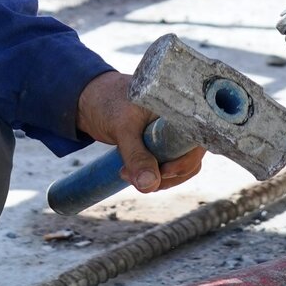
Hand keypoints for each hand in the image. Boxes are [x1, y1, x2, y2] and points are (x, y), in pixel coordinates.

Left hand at [74, 71, 203, 193]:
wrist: (88, 99)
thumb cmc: (108, 102)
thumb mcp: (123, 128)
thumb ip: (136, 156)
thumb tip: (150, 185)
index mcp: (180, 110)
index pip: (197, 142)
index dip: (185, 161)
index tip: (162, 171)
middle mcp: (180, 123)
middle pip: (190, 160)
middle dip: (166, 175)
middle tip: (135, 176)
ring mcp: (171, 136)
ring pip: (179, 168)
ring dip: (157, 179)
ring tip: (127, 174)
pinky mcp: (160, 146)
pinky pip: (166, 167)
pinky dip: (152, 176)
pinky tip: (130, 173)